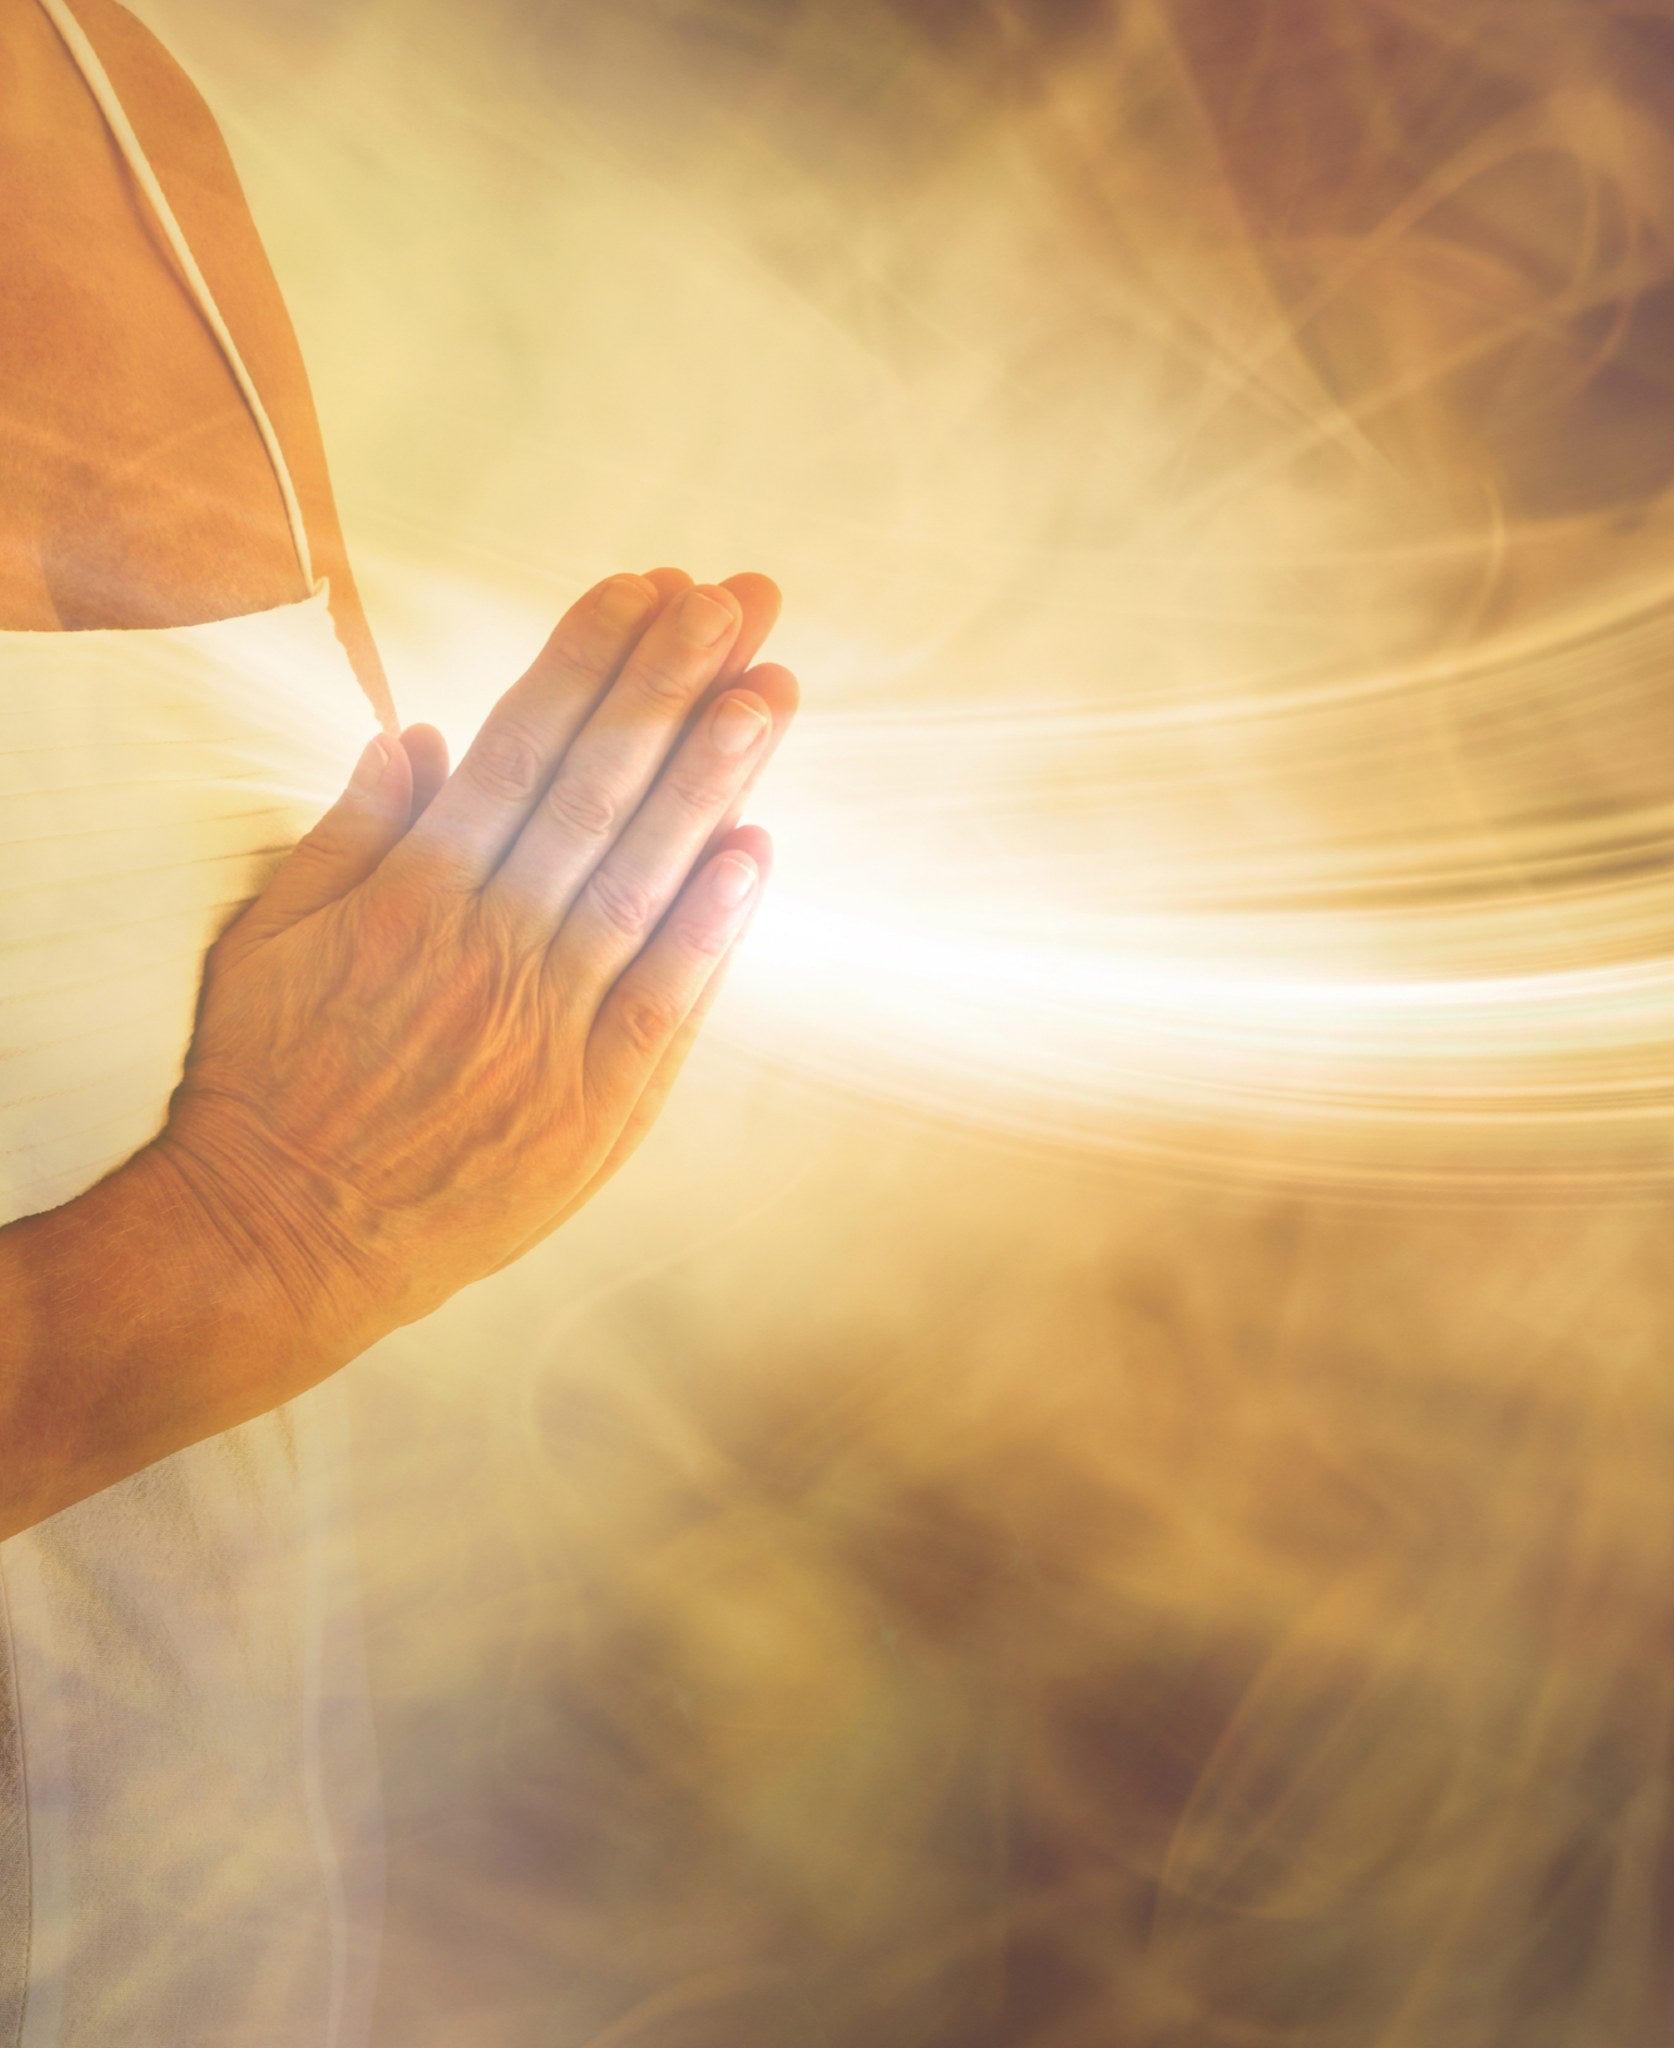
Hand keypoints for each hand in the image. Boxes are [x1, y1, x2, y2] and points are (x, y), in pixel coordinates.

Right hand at [150, 569, 796, 1371]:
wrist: (278, 1240)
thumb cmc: (269, 1084)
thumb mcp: (271, 937)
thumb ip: (348, 831)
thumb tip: (414, 732)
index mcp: (413, 889)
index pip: (517, 747)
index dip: (588, 661)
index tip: (646, 589)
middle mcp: (488, 941)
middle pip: (594, 790)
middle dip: (670, 684)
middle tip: (740, 600)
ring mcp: (547, 1023)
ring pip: (640, 877)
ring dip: (710, 778)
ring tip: (771, 689)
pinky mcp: (593, 1106)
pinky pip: (663, 1001)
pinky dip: (710, 926)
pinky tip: (757, 847)